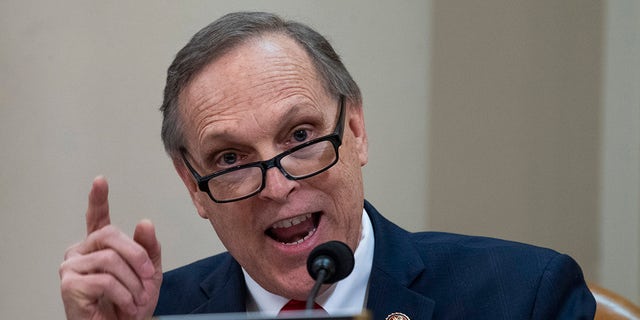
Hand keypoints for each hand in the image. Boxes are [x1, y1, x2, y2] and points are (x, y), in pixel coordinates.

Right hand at [60, 176, 162, 318]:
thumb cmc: (131, 306)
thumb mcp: (148, 274)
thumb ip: (148, 248)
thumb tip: (144, 223)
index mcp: (100, 247)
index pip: (97, 218)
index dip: (98, 199)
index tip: (100, 181)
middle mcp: (81, 252)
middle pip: (110, 235)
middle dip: (137, 256)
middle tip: (148, 277)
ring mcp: (71, 268)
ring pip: (110, 259)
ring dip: (133, 282)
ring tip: (136, 300)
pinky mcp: (69, 285)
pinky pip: (105, 280)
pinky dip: (123, 294)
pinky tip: (125, 305)